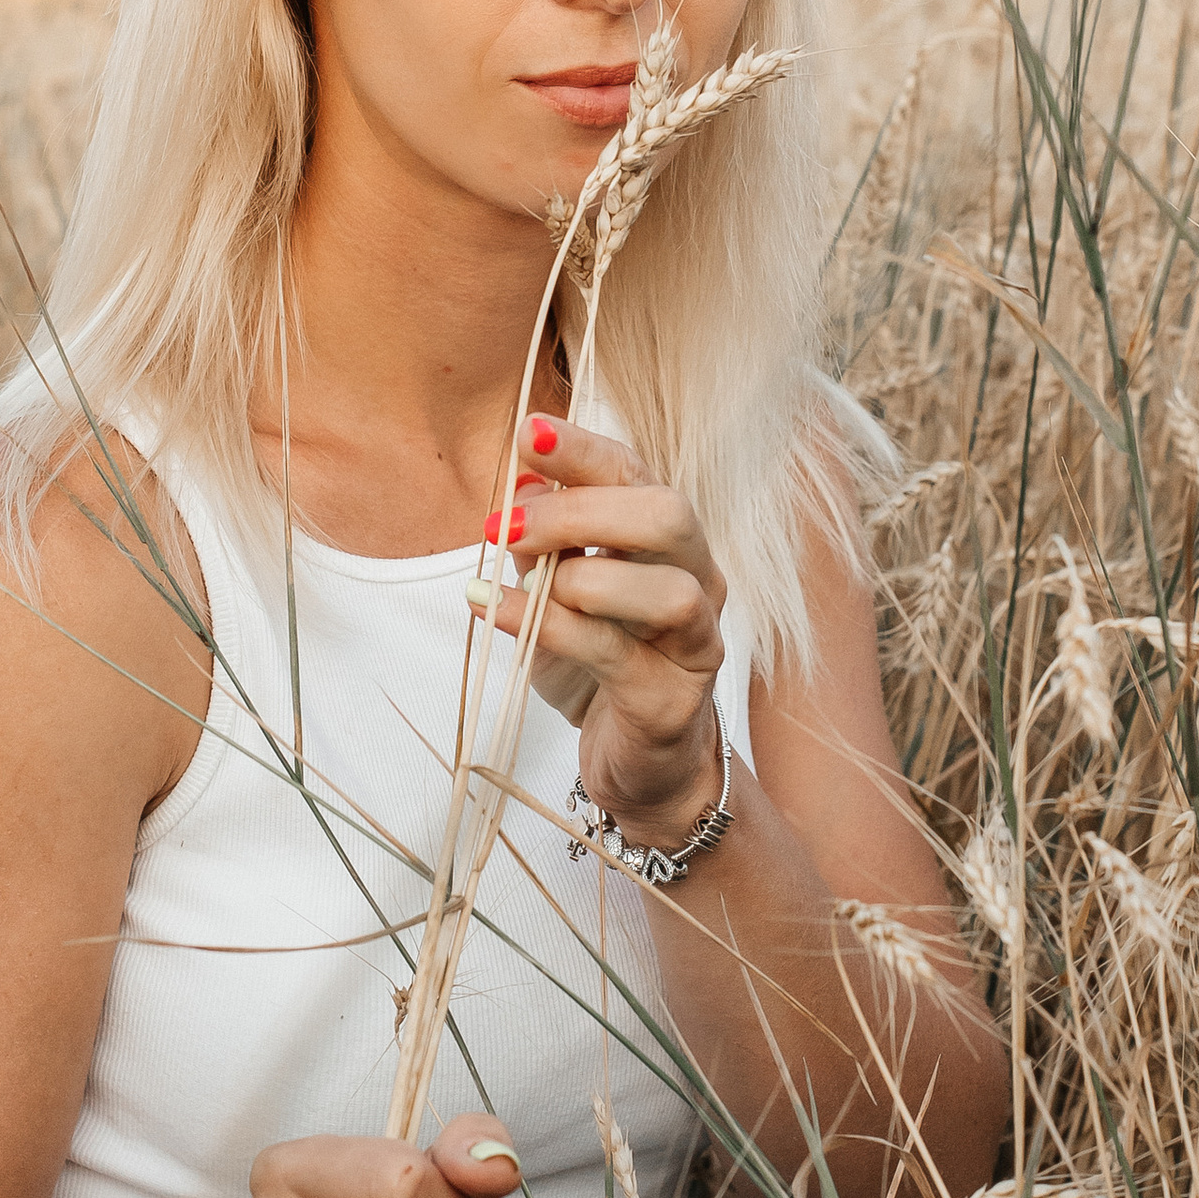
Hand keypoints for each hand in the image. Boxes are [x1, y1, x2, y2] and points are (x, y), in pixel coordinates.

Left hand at [469, 415, 727, 843]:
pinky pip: (618, 656)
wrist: (640, 767)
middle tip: (506, 524)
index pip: (638, 472)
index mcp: (669, 542)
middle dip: (582, 509)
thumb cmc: (600, 667)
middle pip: (669, 515)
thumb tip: (519, 478)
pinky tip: (500, 613)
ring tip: (521, 578)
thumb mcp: (560, 592)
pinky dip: (552, 627)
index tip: (528, 430)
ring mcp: (695, 643)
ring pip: (668, 591)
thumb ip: (545, 539)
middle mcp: (698, 581)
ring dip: (582, 576)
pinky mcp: (673, 702)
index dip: (585, 448)